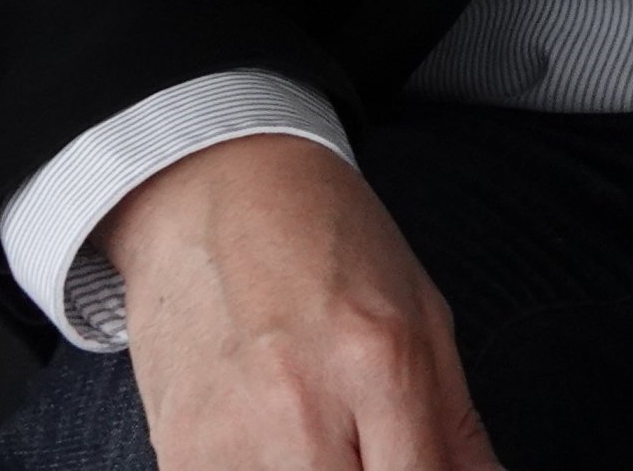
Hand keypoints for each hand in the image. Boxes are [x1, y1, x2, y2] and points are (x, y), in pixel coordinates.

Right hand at [105, 132, 500, 470]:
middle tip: (372, 448)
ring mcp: (227, 438)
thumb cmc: (324, 242)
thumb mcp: (421, 316)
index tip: (421, 466)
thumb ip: (456, 424)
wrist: (215, 189)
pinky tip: (270, 443)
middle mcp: (300, 406)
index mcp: (380, 361)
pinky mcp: (175, 452)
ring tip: (319, 438)